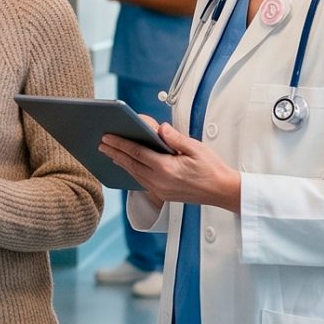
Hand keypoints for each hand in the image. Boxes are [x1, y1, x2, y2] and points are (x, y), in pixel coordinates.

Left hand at [99, 123, 242, 210]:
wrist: (222, 191)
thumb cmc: (212, 169)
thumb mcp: (196, 148)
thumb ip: (175, 138)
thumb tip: (159, 128)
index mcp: (167, 169)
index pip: (137, 153)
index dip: (120, 144)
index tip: (107, 137)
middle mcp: (160, 182)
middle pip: (131, 164)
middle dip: (114, 152)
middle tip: (100, 143)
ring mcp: (160, 190)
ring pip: (134, 174)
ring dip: (120, 162)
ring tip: (109, 152)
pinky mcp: (163, 194)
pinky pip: (141, 181)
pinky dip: (131, 171)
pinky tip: (127, 165)